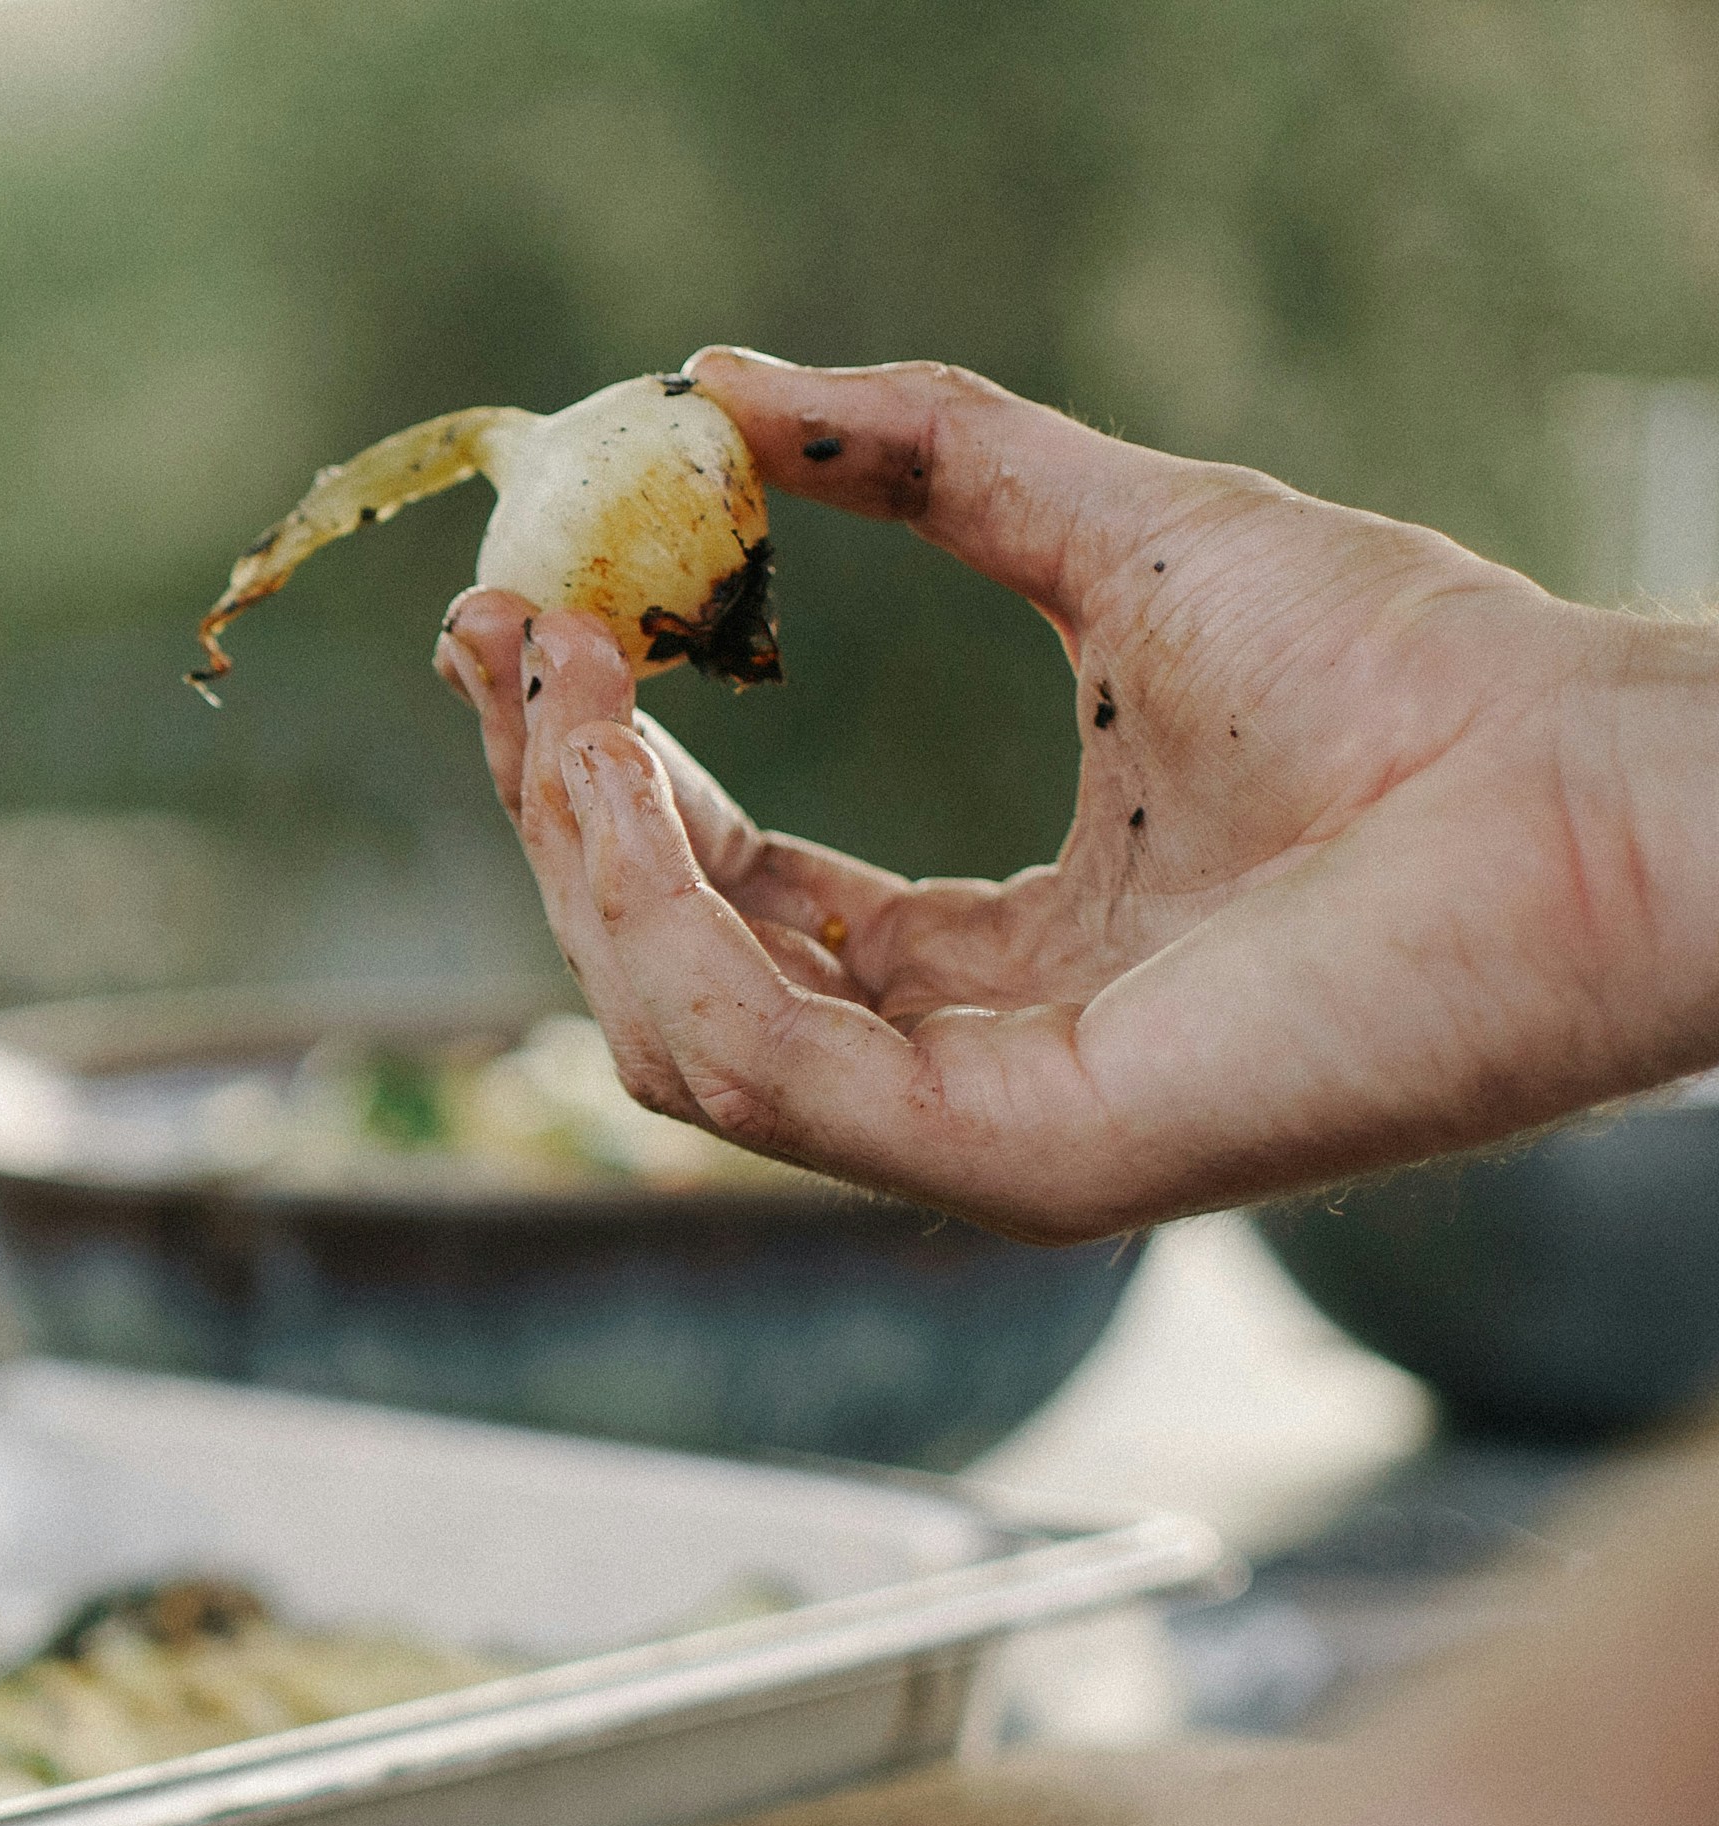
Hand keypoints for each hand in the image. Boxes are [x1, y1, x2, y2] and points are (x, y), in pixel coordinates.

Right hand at [433, 349, 1718, 1241]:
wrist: (1602, 778)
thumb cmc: (1425, 677)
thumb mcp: (1113, 531)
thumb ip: (923, 461)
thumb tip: (722, 381)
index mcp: (1013, 969)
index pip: (743, 906)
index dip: (610, 778)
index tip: (530, 630)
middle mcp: (981, 1071)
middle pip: (676, 979)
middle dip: (557, 815)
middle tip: (510, 643)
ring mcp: (993, 1135)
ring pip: (682, 1042)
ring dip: (585, 863)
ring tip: (564, 696)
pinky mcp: (1023, 1159)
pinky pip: (766, 1073)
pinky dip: (667, 929)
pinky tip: (633, 783)